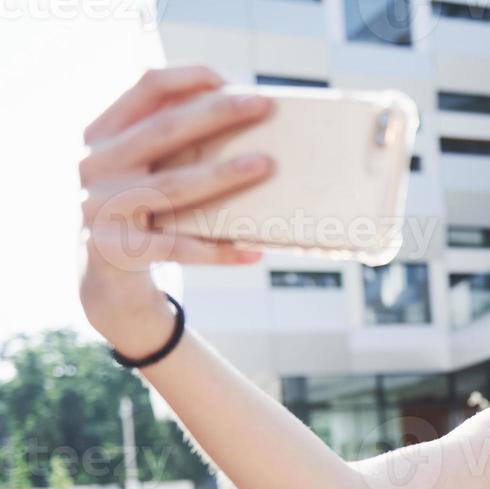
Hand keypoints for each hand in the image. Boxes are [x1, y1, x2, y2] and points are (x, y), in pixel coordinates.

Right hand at [77, 65, 275, 339]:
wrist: (104, 278)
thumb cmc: (137, 211)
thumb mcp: (138, 170)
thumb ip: (165, 141)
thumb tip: (235, 110)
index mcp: (100, 135)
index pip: (142, 88)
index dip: (186, 78)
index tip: (228, 79)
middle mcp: (93, 165)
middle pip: (162, 130)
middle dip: (215, 114)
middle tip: (262, 105)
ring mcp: (99, 207)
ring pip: (172, 187)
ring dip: (222, 174)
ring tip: (265, 165)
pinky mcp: (115, 250)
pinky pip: (177, 248)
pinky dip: (217, 251)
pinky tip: (254, 251)